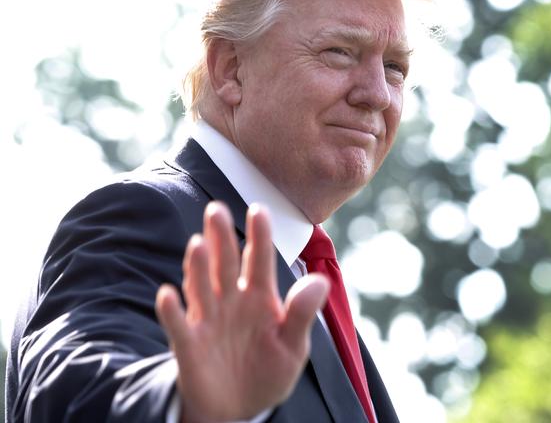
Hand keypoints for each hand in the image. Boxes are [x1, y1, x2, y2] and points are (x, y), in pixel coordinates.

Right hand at [155, 202, 328, 421]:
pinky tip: (168, 294)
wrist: (239, 410)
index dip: (259, 236)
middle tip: (216, 209)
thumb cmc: (267, 372)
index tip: (259, 209)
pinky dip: (172, 311)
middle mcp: (231, 301)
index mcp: (260, 298)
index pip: (260, 260)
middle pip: (225, 264)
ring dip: (198, 267)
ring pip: (201, 287)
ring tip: (199, 243)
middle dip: (222, 238)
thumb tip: (321, 280)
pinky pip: (179, 325)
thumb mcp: (293, 347)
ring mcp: (209, 320)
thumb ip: (302, 314)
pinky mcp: (189, 344)